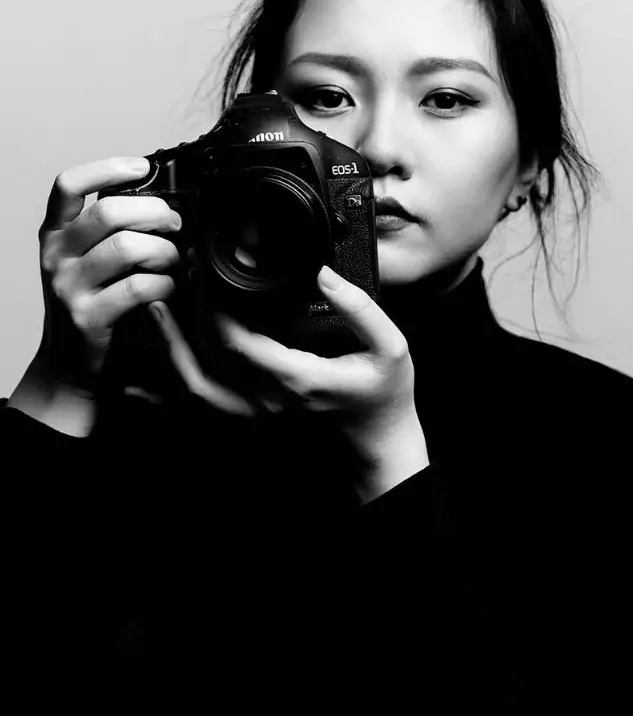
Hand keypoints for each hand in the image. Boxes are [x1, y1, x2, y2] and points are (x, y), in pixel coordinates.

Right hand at [35, 156, 181, 390]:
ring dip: (163, 251)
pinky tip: (166, 288)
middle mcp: (56, 256)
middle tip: (174, 224)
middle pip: (108, 212)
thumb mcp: (84, 260)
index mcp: (55, 234)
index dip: (107, 168)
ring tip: (172, 260)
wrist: (68, 363)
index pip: (68, 185)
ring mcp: (69, 287)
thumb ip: (108, 231)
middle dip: (154, 212)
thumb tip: (159, 202)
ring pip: (127, 247)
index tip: (141, 167)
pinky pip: (137, 287)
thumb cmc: (88, 302)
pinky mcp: (89, 317)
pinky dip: (163, 284)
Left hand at [148, 265, 419, 445]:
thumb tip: (325, 273)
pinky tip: (164, 352)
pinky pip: (206, 398)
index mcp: (298, 379)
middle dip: (186, 318)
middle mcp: (269, 399)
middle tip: (178, 279)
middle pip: (207, 361)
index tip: (207, 273)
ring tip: (158, 310)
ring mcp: (257, 411)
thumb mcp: (390, 347)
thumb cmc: (385, 396)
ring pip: (196, 384)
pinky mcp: (253, 412)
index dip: (214, 308)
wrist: (378, 442)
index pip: (238, 344)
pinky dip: (179, 375)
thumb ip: (360, 309)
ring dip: (173, 347)